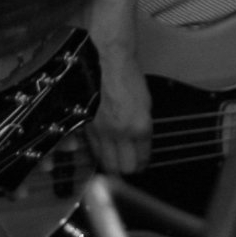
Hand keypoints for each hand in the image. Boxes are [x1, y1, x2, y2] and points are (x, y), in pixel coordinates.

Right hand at [87, 43, 152, 174]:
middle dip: (128, 170)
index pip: (142, 160)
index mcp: (140, 128)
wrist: (110, 66)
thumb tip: (138, 149)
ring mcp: (103, 130)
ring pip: (106, 162)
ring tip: (116, 159)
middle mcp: (122, 132)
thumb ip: (142, 132)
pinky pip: (94, 149)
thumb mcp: (146, 108)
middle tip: (129, 165)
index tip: (141, 165)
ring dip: (113, 164)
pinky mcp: (88, 126)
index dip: (142, 165)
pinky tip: (104, 148)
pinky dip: (99, 153)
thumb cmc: (131, 83)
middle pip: (124, 168)